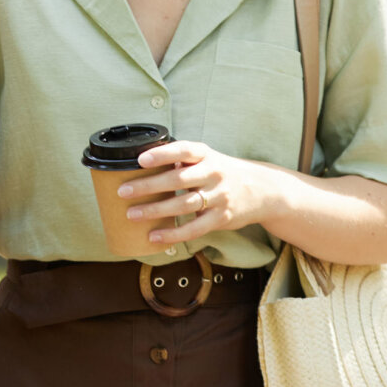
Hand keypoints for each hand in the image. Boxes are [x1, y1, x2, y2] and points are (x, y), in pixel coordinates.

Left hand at [117, 141, 277, 246]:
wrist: (262, 189)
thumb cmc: (223, 171)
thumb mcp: (207, 158)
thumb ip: (182, 160)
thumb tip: (143, 162)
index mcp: (206, 154)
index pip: (183, 150)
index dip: (162, 154)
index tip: (140, 160)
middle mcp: (214, 173)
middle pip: (178, 179)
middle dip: (148, 186)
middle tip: (124, 191)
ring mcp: (219, 196)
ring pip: (183, 204)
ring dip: (155, 210)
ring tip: (132, 214)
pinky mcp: (221, 218)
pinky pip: (194, 228)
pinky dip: (173, 234)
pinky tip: (154, 236)